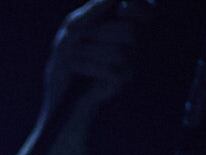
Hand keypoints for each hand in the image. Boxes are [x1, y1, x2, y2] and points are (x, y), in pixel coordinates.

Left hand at [45, 0, 137, 115]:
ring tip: (72, 55)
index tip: (120, 7)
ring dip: (88, 50)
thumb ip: (91, 11)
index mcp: (125, 21)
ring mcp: (132, 61)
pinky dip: (87, 65)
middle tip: (77, 37)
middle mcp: (134, 40)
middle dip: (99, 31)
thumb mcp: (73, 28)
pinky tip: (75, 67)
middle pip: (130, 30)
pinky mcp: (124, 79)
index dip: (137, 5)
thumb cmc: (66, 57)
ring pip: (121, 50)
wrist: (59, 95)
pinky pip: (112, 69)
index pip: (145, 9)